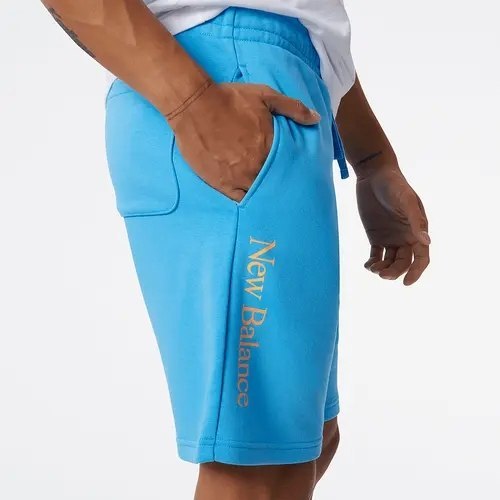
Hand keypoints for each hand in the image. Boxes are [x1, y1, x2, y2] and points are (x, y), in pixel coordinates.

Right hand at [167, 81, 319, 200]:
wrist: (195, 105)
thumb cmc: (230, 99)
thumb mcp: (266, 96)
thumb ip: (293, 108)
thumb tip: (316, 119)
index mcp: (270, 146)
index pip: (288, 167)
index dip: (291, 171)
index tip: (294, 173)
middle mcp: (257, 165)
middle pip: (274, 182)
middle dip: (279, 184)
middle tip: (284, 189)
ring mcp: (238, 177)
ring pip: (258, 193)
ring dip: (263, 193)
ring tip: (269, 197)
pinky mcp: (221, 183)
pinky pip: (238, 198)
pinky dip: (245, 199)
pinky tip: (250, 200)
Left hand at [356, 163, 429, 284]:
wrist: (373, 175)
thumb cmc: (394, 184)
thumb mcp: (406, 200)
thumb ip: (416, 220)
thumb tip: (427, 242)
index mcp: (417, 230)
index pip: (421, 257)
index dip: (416, 271)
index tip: (406, 282)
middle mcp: (405, 237)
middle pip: (404, 262)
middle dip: (395, 271)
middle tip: (382, 274)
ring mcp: (390, 237)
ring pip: (390, 261)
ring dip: (383, 269)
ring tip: (373, 268)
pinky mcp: (376, 236)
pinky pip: (376, 255)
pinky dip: (373, 263)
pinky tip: (368, 265)